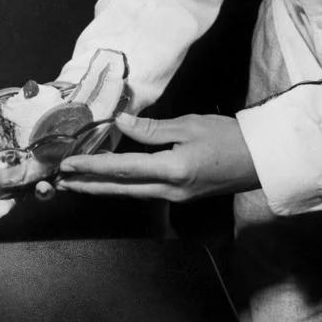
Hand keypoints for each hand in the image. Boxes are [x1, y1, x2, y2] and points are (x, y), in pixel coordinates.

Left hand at [56, 112, 259, 201]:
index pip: (123, 170)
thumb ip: (152, 129)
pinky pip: (143, 192)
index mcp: (172, 170)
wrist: (261, 160)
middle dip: (88, 185)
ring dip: (101, 188)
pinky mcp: (180, 196)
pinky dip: (121, 186)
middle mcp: (170, 190)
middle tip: (60, 182)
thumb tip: (119, 124)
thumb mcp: (189, 125)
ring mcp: (175, 197)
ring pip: (130, 193)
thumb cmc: (229, 137)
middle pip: (120, 189)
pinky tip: (109, 181)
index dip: (92, 167)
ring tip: (76, 183)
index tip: (68, 164)